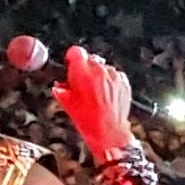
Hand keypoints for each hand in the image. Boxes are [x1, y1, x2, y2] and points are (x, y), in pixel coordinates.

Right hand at [57, 44, 138, 161]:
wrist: (110, 132)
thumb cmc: (89, 121)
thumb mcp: (67, 104)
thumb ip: (62, 89)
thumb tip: (60, 86)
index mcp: (83, 73)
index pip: (76, 51)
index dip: (72, 58)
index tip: (71, 64)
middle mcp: (100, 71)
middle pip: (90, 59)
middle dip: (85, 69)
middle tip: (81, 84)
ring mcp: (114, 76)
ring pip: (103, 68)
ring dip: (98, 75)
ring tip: (94, 93)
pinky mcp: (124, 83)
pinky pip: (115, 76)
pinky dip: (110, 82)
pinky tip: (105, 95)